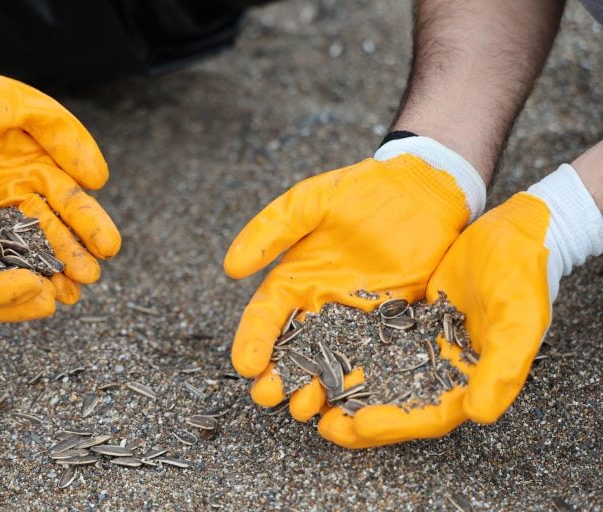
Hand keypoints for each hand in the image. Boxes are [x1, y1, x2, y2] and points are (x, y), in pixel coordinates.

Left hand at [0, 44, 120, 301]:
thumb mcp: (26, 107)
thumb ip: (65, 137)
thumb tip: (99, 180)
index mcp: (42, 171)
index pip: (72, 203)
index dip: (92, 226)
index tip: (109, 248)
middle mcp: (20, 196)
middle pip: (52, 233)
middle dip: (73, 257)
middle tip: (88, 279)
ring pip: (21, 249)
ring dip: (44, 273)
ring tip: (63, 296)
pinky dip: (0, 271)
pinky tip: (16, 290)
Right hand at [224, 137, 484, 436]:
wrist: (424, 190)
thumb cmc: (363, 190)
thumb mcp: (311, 201)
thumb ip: (272, 230)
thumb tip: (230, 268)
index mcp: (294, 279)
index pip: (265, 317)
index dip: (252, 341)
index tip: (246, 365)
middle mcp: (320, 306)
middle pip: (291, 350)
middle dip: (277, 376)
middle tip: (270, 396)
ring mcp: (355, 320)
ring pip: (327, 363)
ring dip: (313, 388)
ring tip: (305, 407)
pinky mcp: (391, 326)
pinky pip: (371, 360)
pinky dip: (358, 384)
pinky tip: (350, 404)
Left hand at [321, 164, 602, 446]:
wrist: (513, 229)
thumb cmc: (522, 273)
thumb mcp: (519, 318)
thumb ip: (502, 368)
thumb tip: (478, 414)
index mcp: (471, 379)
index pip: (429, 415)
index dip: (394, 424)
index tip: (358, 425)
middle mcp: (442, 369)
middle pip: (397, 405)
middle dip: (359, 420)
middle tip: (322, 424)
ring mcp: (421, 345)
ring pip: (380, 377)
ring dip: (349, 391)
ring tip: (313, 397)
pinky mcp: (406, 321)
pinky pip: (373, 342)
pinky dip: (350, 351)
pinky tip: (321, 353)